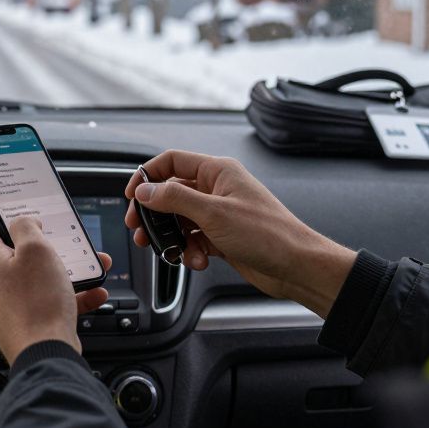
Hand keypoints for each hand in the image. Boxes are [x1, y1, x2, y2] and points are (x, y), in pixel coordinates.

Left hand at [0, 209, 111, 363]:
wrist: (45, 354)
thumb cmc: (37, 305)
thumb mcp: (37, 249)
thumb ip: (27, 225)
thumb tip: (23, 221)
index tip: (16, 204)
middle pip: (9, 248)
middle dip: (42, 243)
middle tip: (60, 238)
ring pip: (31, 275)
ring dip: (61, 268)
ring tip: (87, 267)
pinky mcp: (16, 319)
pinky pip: (41, 298)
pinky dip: (64, 294)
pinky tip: (91, 293)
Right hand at [125, 150, 355, 317]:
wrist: (296, 266)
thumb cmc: (268, 234)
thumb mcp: (213, 213)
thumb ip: (174, 199)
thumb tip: (146, 191)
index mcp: (218, 171)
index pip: (172, 161)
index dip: (148, 176)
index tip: (132, 195)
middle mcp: (218, 189)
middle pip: (172, 194)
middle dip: (155, 215)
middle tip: (141, 230)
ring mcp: (220, 213)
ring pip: (181, 220)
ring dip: (174, 238)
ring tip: (172, 252)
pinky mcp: (222, 236)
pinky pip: (194, 239)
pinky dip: (190, 251)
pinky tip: (197, 261)